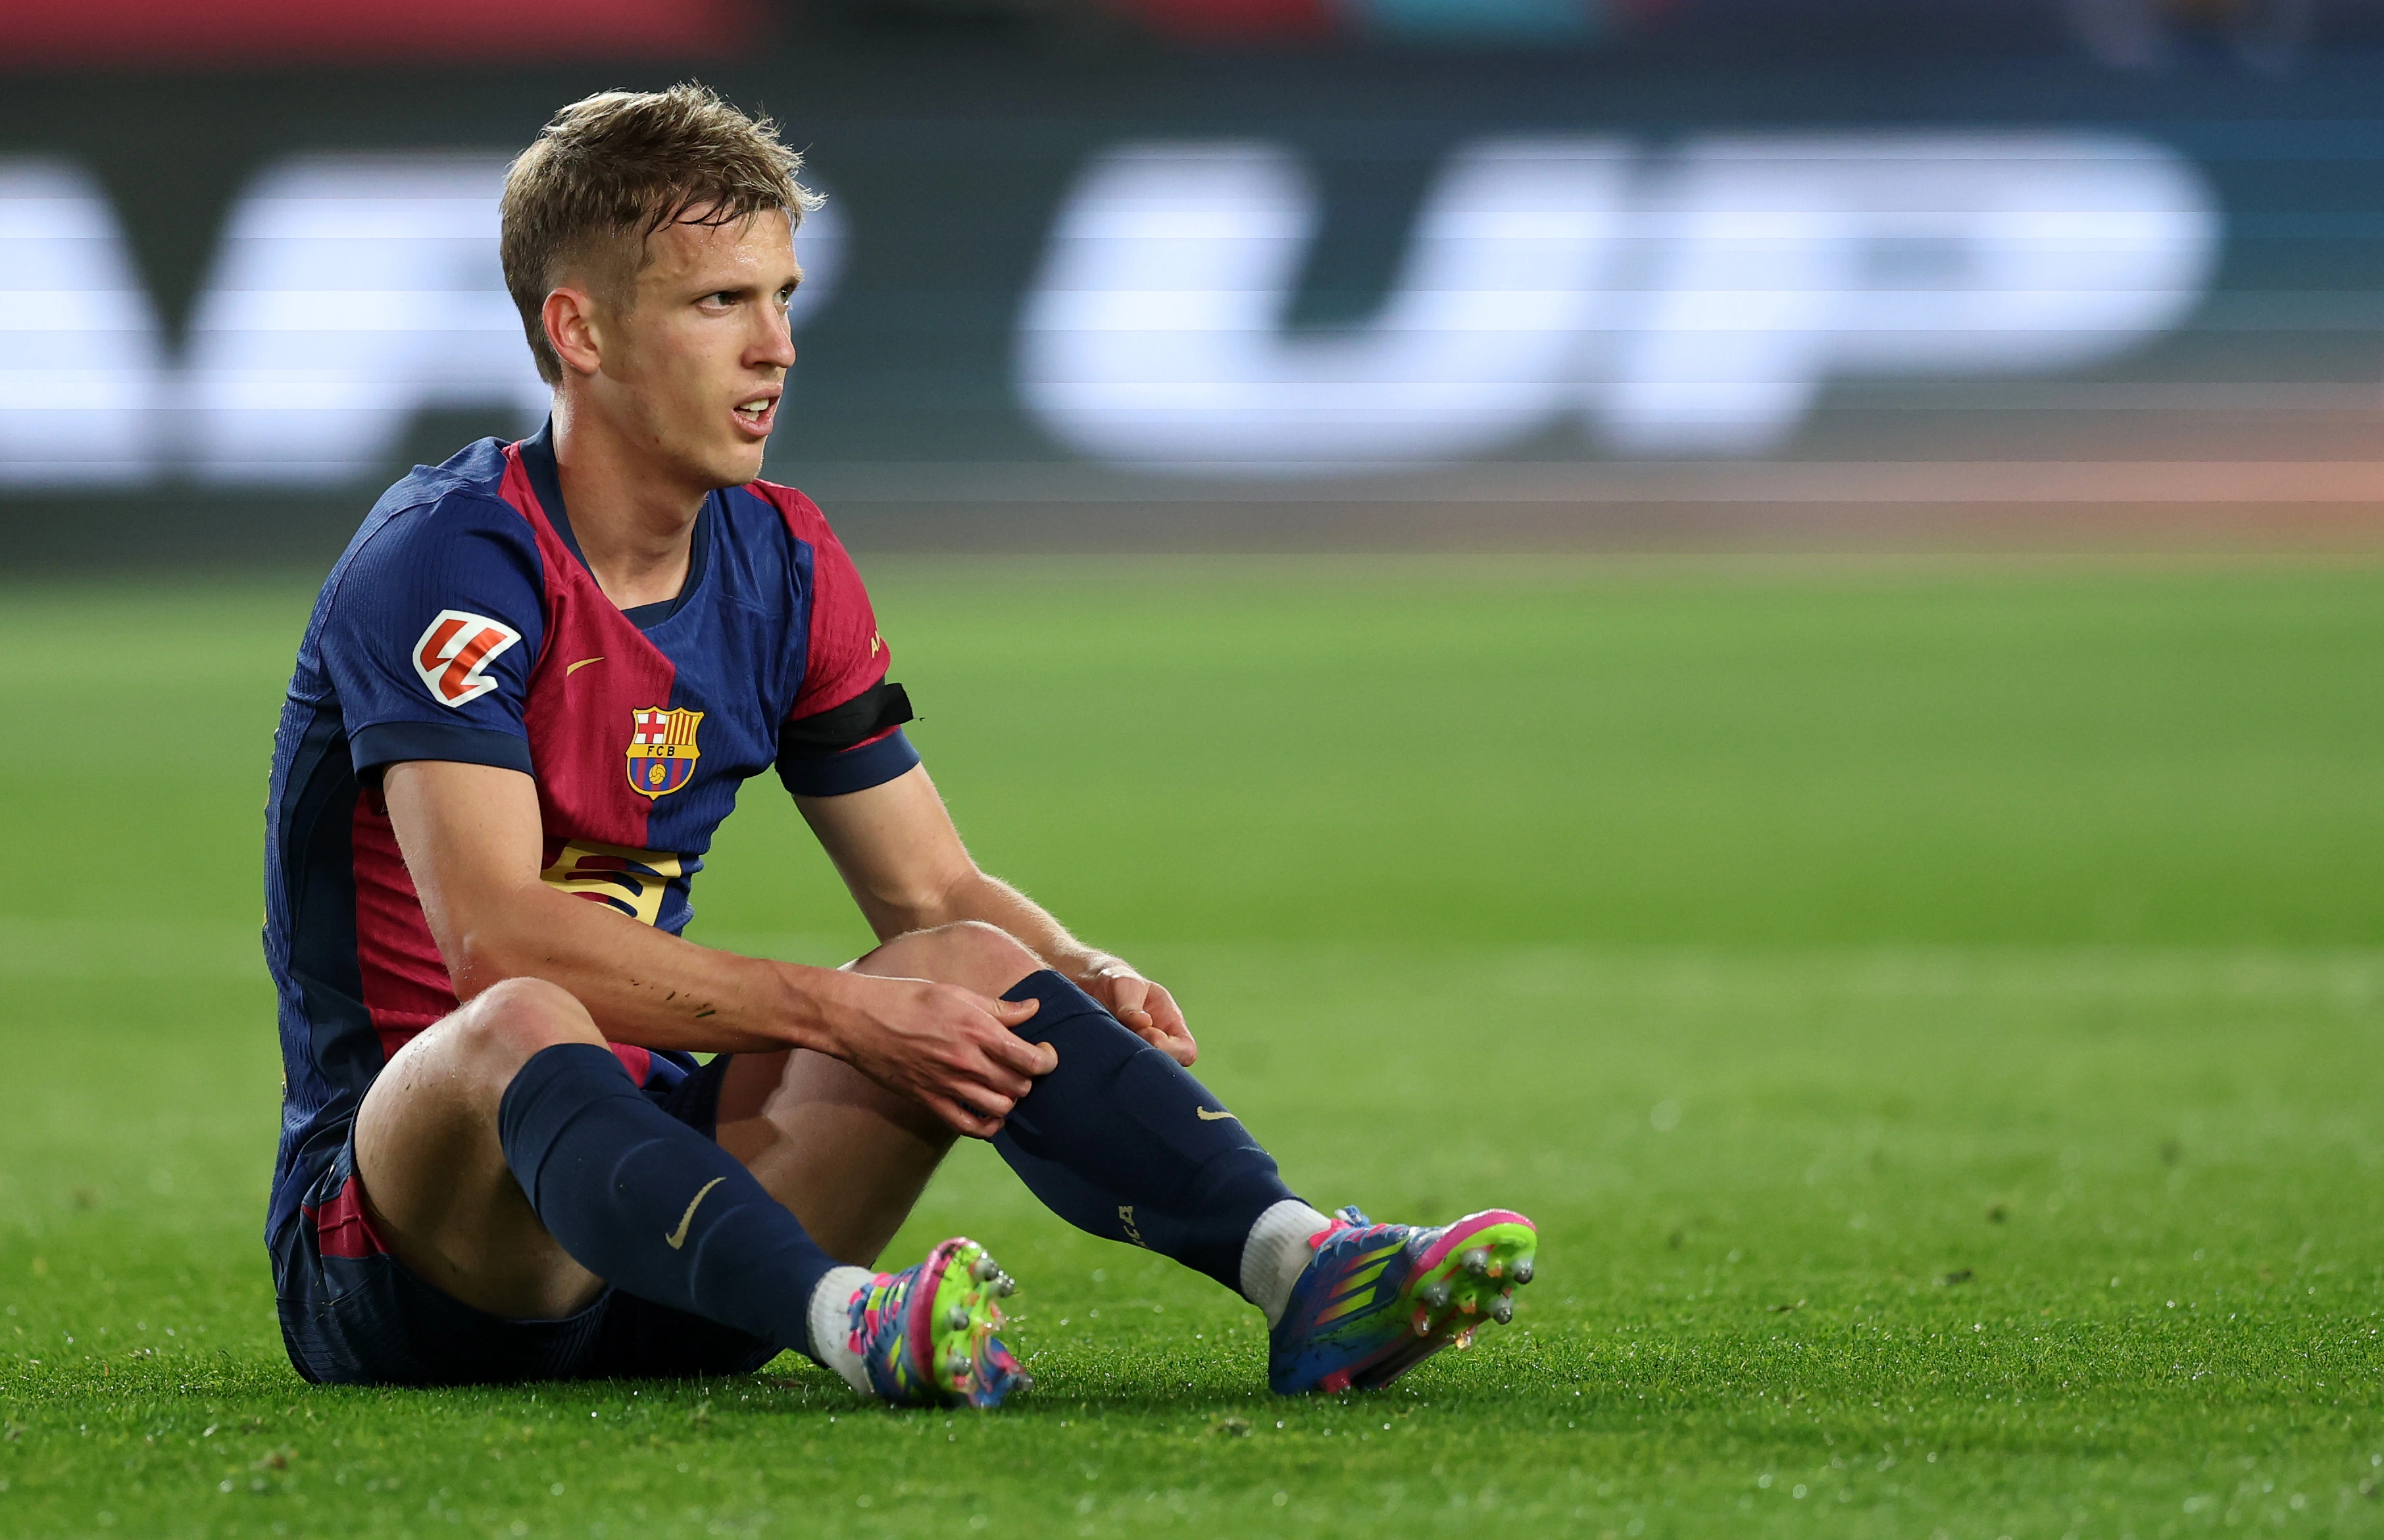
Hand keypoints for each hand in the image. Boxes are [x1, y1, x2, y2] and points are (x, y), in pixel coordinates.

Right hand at [822, 973, 1053, 1137]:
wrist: (859, 1019)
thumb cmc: (907, 998)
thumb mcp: (956, 993)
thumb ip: (998, 1008)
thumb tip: (1033, 1008)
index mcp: (978, 1030)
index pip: (1032, 1059)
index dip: (1048, 1059)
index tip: (1044, 1052)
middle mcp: (967, 1062)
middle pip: (1020, 1086)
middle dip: (1029, 1078)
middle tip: (1023, 1066)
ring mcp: (948, 1085)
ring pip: (1001, 1108)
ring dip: (1010, 1099)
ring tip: (1006, 1085)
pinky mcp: (930, 1101)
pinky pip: (969, 1127)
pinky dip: (988, 1126)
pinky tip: (991, 1114)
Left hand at [1084, 962, 1196, 1065]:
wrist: (1093, 986)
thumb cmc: (1116, 982)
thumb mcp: (1124, 986)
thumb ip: (1131, 1005)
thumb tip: (1143, 1023)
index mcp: (1170, 1022)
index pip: (1187, 1050)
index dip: (1170, 1049)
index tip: (1146, 1033)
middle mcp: (1159, 1041)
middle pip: (1167, 1066)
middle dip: (1147, 1056)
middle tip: (1124, 1039)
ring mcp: (1140, 1053)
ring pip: (1145, 1072)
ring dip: (1129, 1063)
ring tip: (1111, 1043)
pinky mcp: (1121, 1061)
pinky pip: (1126, 1074)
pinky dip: (1115, 1068)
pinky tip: (1103, 1055)